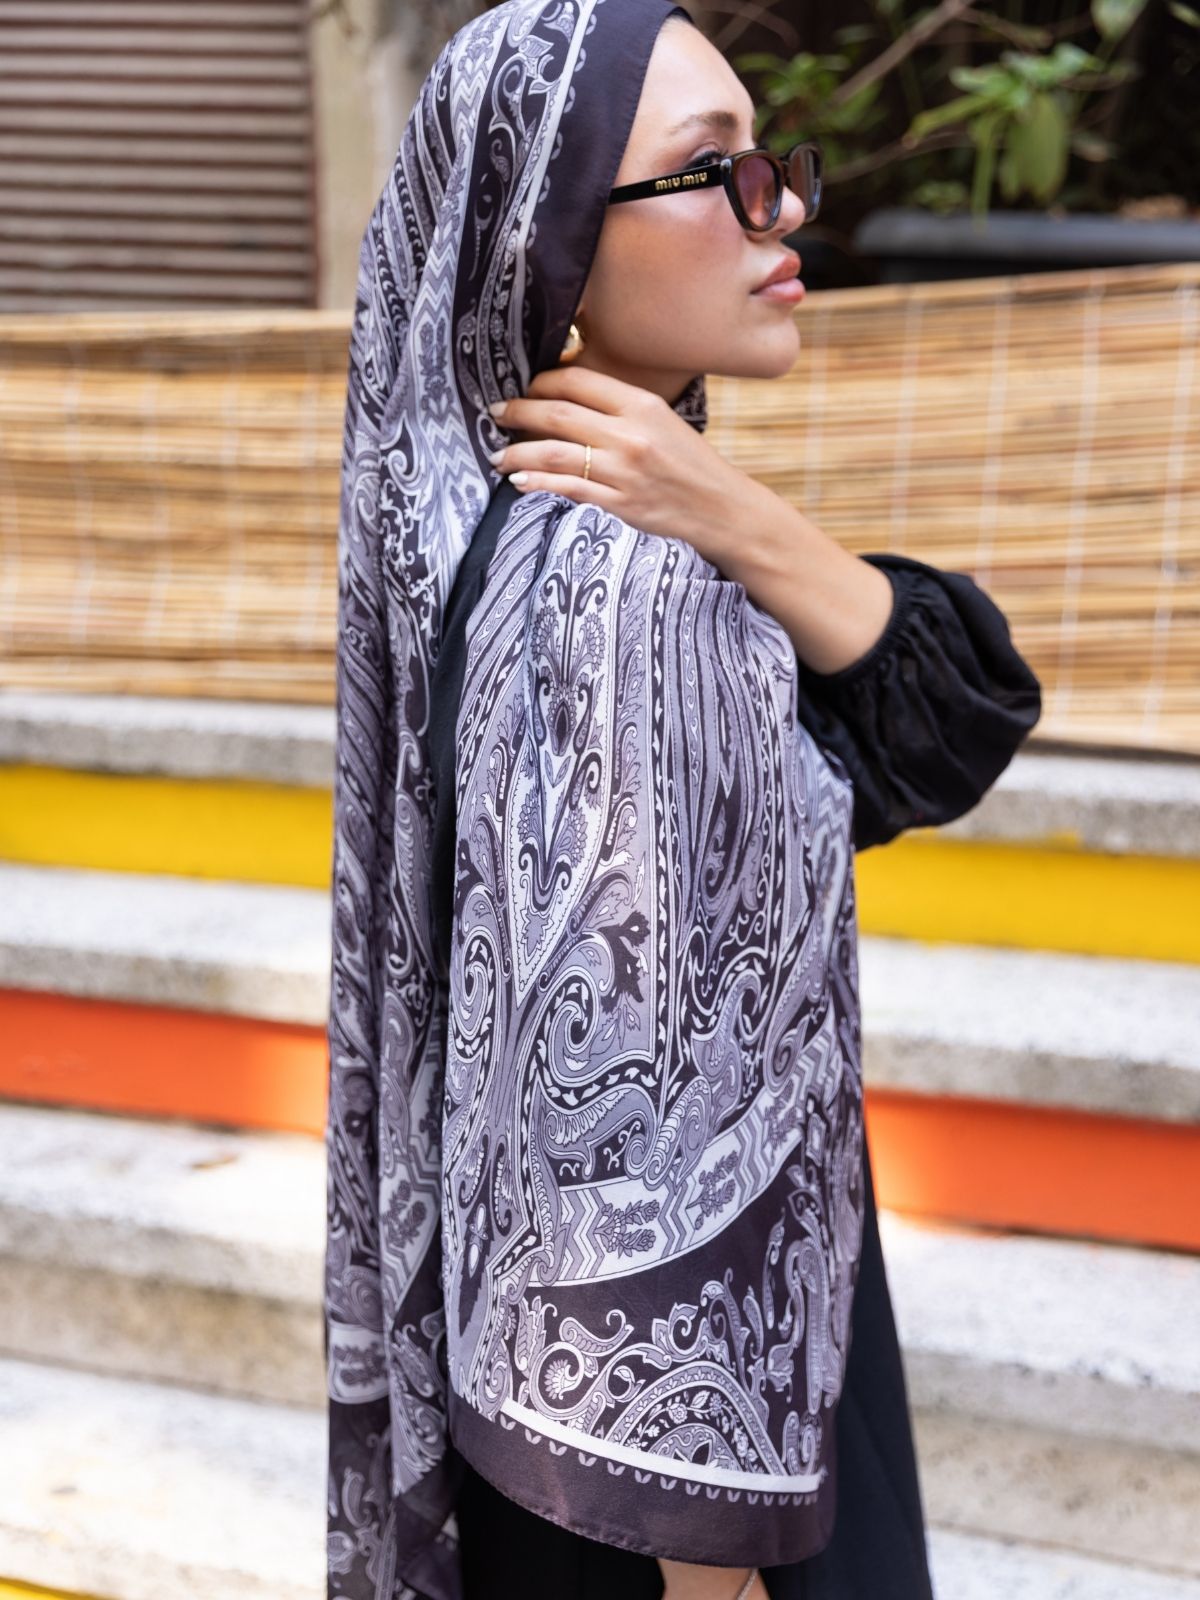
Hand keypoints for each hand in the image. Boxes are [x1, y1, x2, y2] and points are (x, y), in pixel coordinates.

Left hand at [486, 365, 750, 569]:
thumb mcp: (662, 419)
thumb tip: (567, 398)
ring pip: (555, 453)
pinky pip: (568, 489)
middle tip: (497, 412)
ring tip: (497, 454)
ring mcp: (624, 471)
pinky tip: (519, 480)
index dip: (543, 382)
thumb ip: (620, 408)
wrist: (720, 507)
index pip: (578, 381)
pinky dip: (537, 483)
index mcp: (642, 405)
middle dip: (520, 411)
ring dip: (518, 451)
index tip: (526, 387)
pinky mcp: (620, 504)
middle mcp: (630, 435)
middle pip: (559, 414)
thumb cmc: (689, 462)